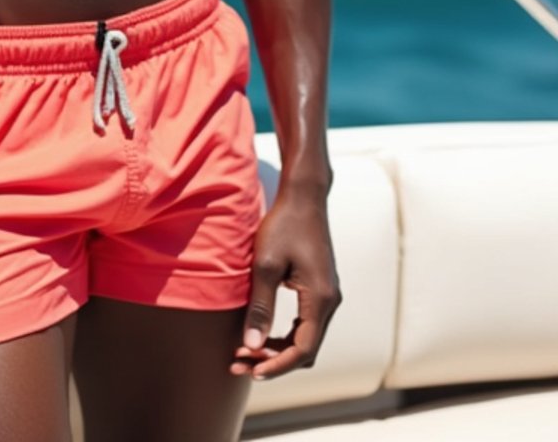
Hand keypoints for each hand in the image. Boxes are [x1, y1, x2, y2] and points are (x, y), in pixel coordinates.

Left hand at [230, 185, 340, 380]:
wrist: (303, 197)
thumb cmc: (283, 225)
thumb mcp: (265, 265)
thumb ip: (261, 307)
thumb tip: (252, 347)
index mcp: (321, 299)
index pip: (303, 349)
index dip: (277, 366)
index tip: (249, 370)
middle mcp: (330, 301)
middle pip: (306, 349)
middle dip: (274, 361)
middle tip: (238, 363)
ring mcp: (328, 295)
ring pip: (307, 338)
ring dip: (278, 349)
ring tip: (245, 351)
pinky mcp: (321, 288)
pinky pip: (306, 324)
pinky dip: (286, 335)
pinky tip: (262, 332)